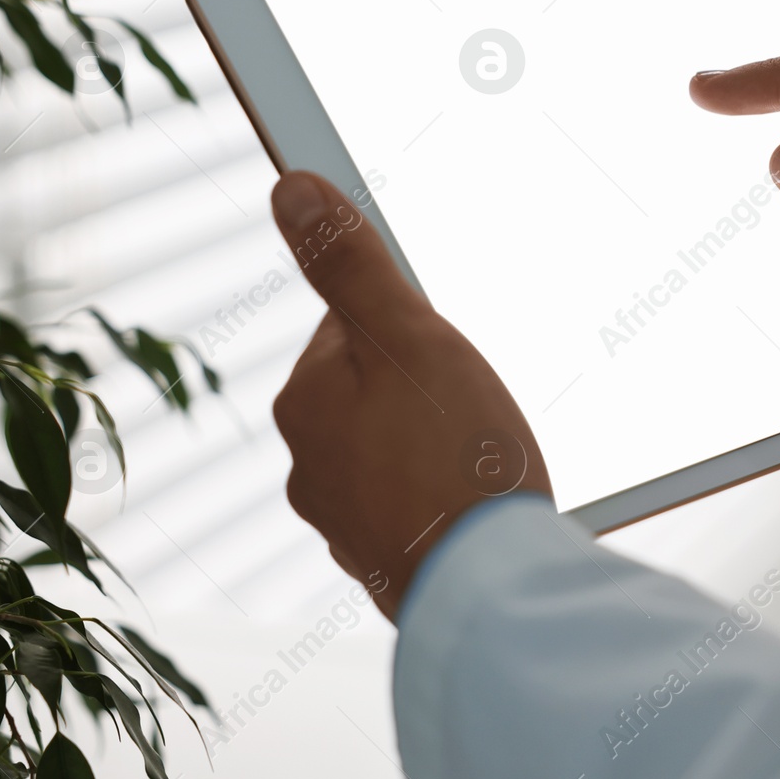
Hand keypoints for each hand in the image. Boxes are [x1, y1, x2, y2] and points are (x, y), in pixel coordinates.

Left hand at [269, 171, 550, 618]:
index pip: (353, 329)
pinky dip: (437, 498)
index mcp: (307, 401)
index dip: (412, 332)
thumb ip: (352, 265)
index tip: (450, 360)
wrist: (489, 590)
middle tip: (475, 412)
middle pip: (373, 391)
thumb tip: (290, 188)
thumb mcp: (411, 338)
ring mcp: (342, 521)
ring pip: (392, 450)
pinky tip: (473, 507)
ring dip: (432, 447)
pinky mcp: (381, 563)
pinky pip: (409, 505)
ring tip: (481, 462)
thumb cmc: (456, 459)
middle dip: (424, 391)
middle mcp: (308, 465)